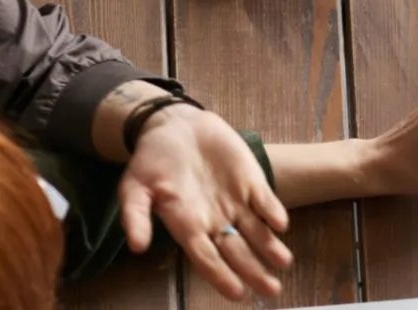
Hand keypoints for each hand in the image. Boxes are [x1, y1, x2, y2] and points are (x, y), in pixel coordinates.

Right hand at [120, 105, 292, 300]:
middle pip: (237, 251)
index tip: (238, 294)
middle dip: (254, 271)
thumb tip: (136, 246)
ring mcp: (234, 200)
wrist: (173, 125)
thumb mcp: (134, 188)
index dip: (222, 276)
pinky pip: (265, 200)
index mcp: (187, 225)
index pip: (207, 258)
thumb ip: (135, 216)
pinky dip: (274, 212)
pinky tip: (282, 225)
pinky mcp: (249, 180)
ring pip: (256, 231)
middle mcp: (214, 219)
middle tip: (272, 290)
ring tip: (284, 263)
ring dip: (270, 247)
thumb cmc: (151, 161)